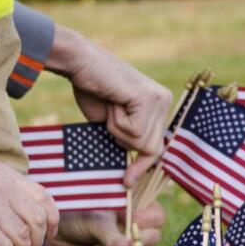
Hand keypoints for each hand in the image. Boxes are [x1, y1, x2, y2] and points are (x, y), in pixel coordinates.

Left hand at [44, 201, 165, 245]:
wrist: (56, 233)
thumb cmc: (75, 216)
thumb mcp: (93, 221)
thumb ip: (110, 234)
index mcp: (134, 206)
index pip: (156, 213)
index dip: (149, 218)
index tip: (132, 219)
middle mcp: (135, 226)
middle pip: (155, 235)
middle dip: (142, 237)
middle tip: (124, 237)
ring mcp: (129, 245)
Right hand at [45, 25, 172, 186]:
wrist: (80, 64)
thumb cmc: (92, 91)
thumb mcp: (113, 122)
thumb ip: (126, 138)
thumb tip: (132, 173)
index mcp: (158, 105)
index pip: (156, 146)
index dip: (142, 166)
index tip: (127, 182)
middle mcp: (164, 101)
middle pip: (150, 148)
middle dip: (123, 140)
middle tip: (110, 113)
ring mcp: (159, 99)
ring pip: (141, 142)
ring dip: (117, 130)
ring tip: (111, 105)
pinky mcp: (148, 99)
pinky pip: (134, 131)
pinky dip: (116, 122)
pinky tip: (113, 102)